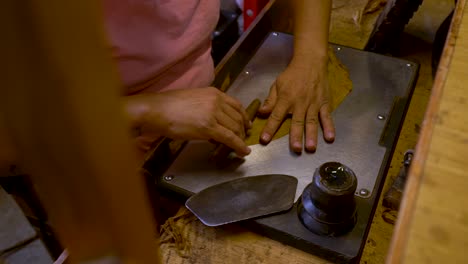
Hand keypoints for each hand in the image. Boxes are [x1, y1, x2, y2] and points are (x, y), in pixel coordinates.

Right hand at [125, 87, 251, 155]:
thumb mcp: (193, 100)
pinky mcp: (209, 126)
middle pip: (238, 117)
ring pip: (235, 128)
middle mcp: (216, 100)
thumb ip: (207, 107)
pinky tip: (242, 152)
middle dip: (242, 130)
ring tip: (240, 147)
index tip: (246, 124)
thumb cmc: (169, 106)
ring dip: (240, 139)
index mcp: (213, 93)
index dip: (244, 117)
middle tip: (242, 139)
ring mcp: (213, 113)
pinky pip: (229, 137)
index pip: (236, 105)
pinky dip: (238, 146)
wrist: (157, 110)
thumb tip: (213, 122)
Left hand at [258, 61, 334, 152]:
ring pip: (312, 121)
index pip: (276, 116)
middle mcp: (299, 103)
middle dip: (296, 136)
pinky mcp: (324, 103)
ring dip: (312, 135)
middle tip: (295, 149)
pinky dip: (329, 127)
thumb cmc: (292, 75)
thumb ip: (270, 100)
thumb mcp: (277, 84)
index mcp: (286, 99)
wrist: (311, 62)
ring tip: (310, 148)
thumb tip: (261, 113)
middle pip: (297, 121)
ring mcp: (313, 104)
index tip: (264, 140)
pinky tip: (330, 138)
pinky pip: (327, 116)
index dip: (270, 128)